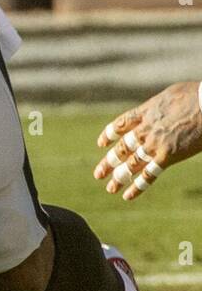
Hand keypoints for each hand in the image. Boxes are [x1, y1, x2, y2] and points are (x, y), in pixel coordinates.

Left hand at [93, 81, 201, 199]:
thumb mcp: (170, 95)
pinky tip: (127, 196)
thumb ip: (160, 106)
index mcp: (144, 112)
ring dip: (119, 177)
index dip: (109, 135)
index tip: (101, 144)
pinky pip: (149, 174)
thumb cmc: (195, 95)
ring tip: (110, 188)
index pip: (120, 125)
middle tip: (98, 174)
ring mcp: (154, 144)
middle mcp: (144, 130)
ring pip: (131, 164)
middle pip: (122, 149)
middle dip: (109, 163)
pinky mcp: (167, 156)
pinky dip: (137, 186)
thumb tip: (161, 108)